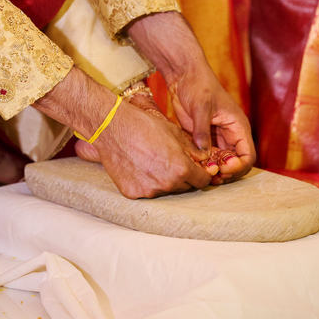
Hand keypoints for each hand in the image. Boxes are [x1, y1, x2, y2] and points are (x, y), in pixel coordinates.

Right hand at [74, 96, 212, 197]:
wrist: (112, 127)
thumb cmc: (144, 125)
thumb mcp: (174, 132)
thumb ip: (193, 150)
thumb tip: (205, 160)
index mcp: (181, 168)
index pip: (202, 181)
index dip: (201, 173)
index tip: (196, 169)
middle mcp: (167, 184)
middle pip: (185, 187)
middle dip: (183, 176)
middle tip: (171, 161)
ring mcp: (149, 191)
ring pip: (166, 190)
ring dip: (165, 180)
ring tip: (152, 161)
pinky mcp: (133, 193)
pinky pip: (147, 191)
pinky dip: (146, 182)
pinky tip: (139, 167)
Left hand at [126, 11, 255, 182]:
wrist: (183, 75)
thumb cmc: (198, 84)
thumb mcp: (201, 107)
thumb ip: (202, 130)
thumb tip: (203, 153)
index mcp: (238, 126)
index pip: (247, 155)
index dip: (239, 166)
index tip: (223, 168)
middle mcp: (230, 134)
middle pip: (235, 163)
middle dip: (226, 172)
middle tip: (211, 177)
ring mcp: (216, 136)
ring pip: (221, 161)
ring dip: (214, 170)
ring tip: (202, 175)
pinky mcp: (203, 137)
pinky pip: (207, 156)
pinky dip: (203, 163)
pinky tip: (194, 166)